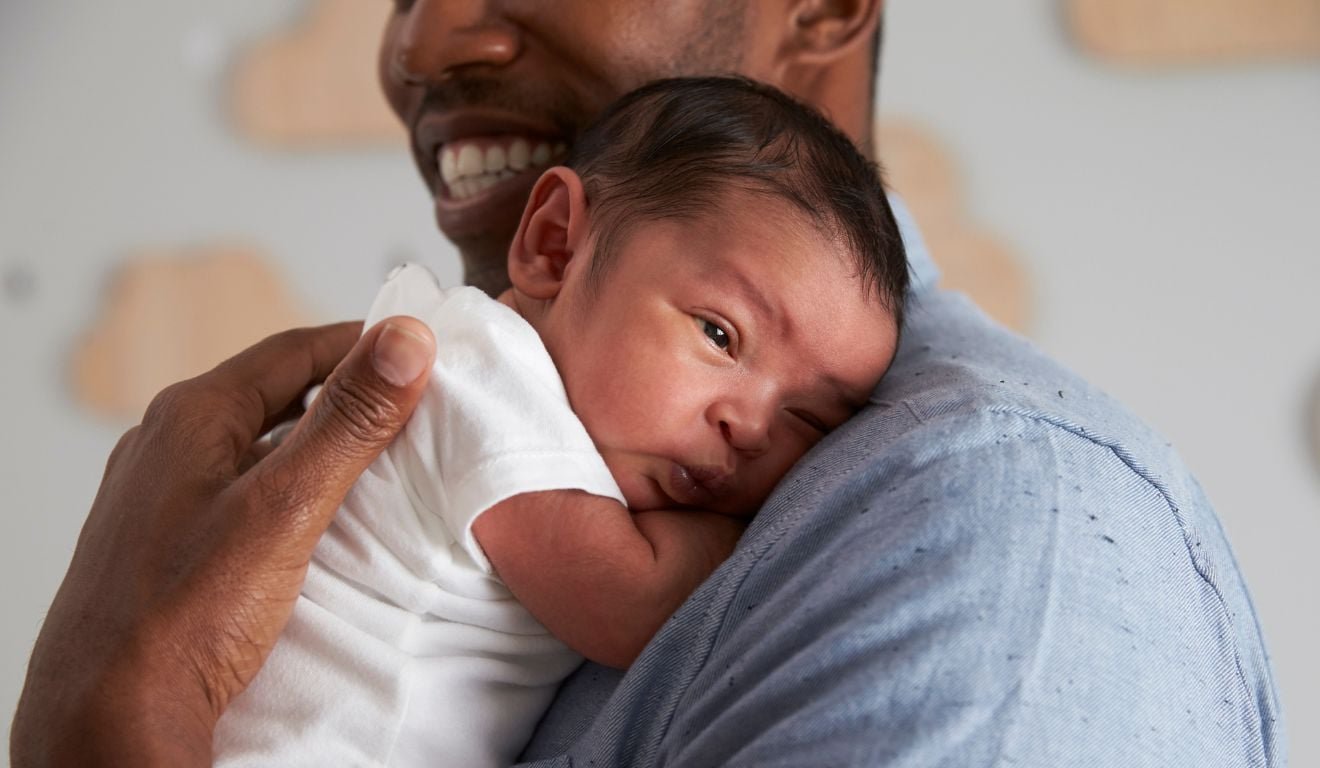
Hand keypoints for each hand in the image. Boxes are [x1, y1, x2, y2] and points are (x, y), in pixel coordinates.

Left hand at [10, 318, 435, 766]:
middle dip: (348, 392)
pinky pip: (244, 490)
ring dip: (321, 442)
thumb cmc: (183, 616)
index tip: (423, 351)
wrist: (109, 719)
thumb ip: (348, 422)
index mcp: (191, 416)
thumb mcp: (284, 506)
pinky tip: (322, 518)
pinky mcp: (169, 542)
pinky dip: (293, 487)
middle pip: (277, 393)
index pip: (295, 349)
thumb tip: (405, 339)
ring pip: (260, 443)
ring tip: (384, 459)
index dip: (364, 344)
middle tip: (416, 404)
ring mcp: (164, 495)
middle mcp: (169, 444)